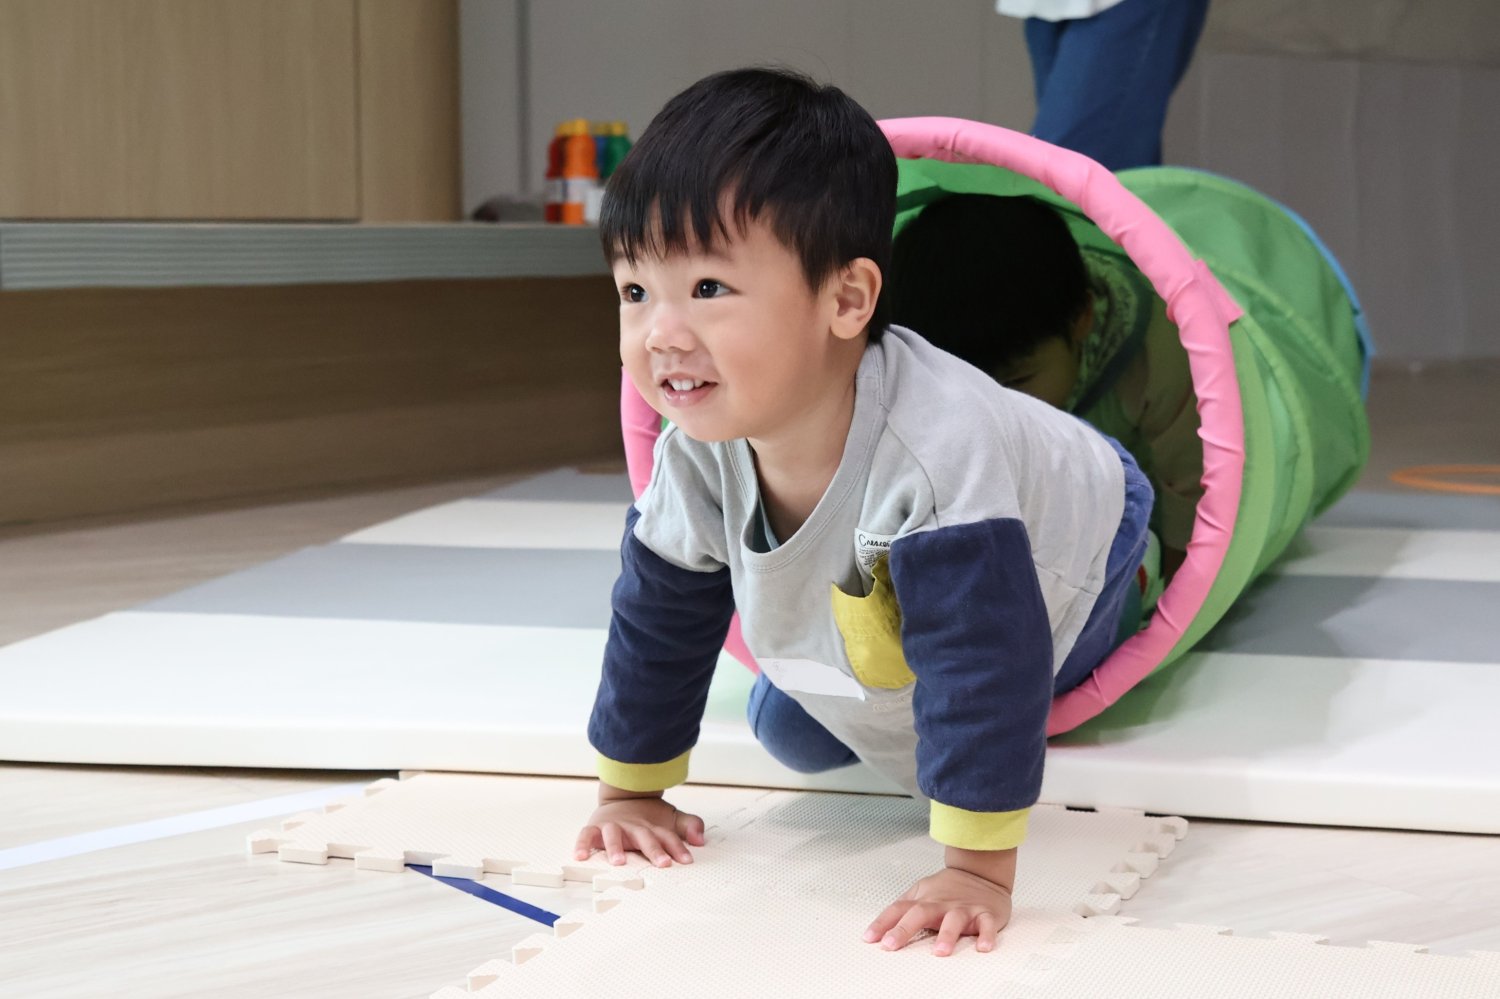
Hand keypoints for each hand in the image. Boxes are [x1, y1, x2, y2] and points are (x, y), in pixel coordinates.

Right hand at [574, 786, 705, 868]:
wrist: (624, 796)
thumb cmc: (648, 816)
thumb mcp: (671, 818)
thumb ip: (689, 826)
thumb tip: (701, 838)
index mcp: (653, 826)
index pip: (668, 836)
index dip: (678, 847)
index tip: (686, 860)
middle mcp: (634, 826)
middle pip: (644, 837)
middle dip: (653, 850)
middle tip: (662, 863)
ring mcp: (614, 826)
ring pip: (614, 835)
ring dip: (615, 847)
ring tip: (618, 862)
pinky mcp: (596, 827)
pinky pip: (586, 835)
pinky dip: (582, 844)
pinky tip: (580, 856)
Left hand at [864, 865, 1013, 956]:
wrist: (981, 872)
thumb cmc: (948, 888)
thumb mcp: (922, 892)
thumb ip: (903, 908)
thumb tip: (879, 928)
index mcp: (924, 899)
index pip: (898, 909)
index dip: (882, 922)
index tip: (869, 938)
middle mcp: (941, 904)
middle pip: (920, 913)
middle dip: (904, 929)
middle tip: (891, 944)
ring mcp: (964, 908)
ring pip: (954, 920)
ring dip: (947, 935)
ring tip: (940, 951)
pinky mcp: (986, 914)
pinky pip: (987, 925)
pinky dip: (986, 935)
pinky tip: (982, 947)